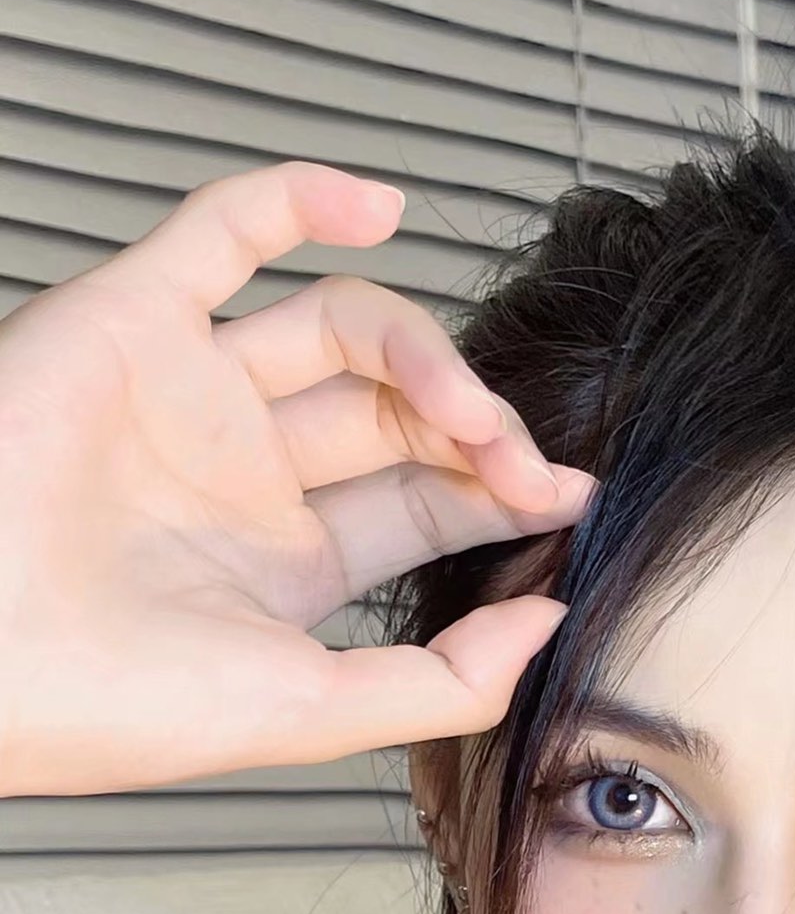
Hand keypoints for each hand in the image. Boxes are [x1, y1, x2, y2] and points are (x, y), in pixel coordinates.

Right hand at [0, 160, 595, 797]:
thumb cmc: (104, 704)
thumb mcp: (308, 714)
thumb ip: (443, 682)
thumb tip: (551, 622)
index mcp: (286, 566)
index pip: (423, 505)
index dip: (502, 494)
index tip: (570, 498)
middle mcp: (246, 474)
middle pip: (396, 417)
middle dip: (477, 434)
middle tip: (528, 465)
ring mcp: (193, 392)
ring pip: (340, 327)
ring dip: (424, 353)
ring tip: (468, 407)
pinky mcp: (133, 318)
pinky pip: (224, 228)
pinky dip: (300, 199)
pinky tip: (379, 206)